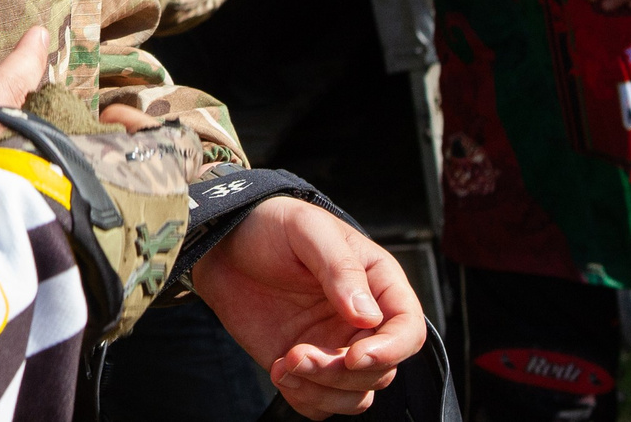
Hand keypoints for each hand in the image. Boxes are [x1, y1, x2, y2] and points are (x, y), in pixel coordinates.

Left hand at [192, 197, 427, 415]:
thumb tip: (368, 317)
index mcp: (378, 283)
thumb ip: (340, 269)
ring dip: (323, 391)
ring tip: (284, 364)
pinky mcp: (308, 368)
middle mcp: (364, 322)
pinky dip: (305, 399)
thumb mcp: (306, 230)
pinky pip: (323, 405)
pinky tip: (278, 371)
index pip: (408, 329)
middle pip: (382, 370)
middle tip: (298, 354)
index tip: (353, 357)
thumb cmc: (271, 227)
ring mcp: (336, 347)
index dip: (390, 350)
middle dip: (341, 373)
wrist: (222, 247)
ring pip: (356, 395)